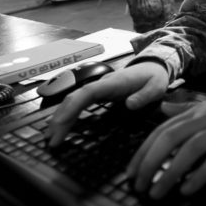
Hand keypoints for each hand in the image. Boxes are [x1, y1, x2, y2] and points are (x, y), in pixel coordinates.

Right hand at [44, 60, 168, 146]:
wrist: (154, 65)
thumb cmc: (154, 77)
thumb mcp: (156, 87)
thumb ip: (144, 96)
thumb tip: (129, 104)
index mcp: (113, 83)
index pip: (87, 92)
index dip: (72, 106)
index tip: (61, 123)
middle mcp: (101, 84)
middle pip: (75, 98)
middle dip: (61, 118)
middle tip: (51, 139)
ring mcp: (98, 88)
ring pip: (74, 100)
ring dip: (61, 117)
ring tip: (50, 137)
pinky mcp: (99, 93)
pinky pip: (79, 103)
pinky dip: (68, 114)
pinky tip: (61, 126)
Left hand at [127, 85, 205, 198]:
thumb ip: (184, 109)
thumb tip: (162, 109)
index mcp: (195, 112)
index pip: (162, 131)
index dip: (143, 151)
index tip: (131, 171)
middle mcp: (204, 119)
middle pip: (170, 139)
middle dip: (150, 163)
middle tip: (139, 186)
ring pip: (189, 150)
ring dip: (170, 172)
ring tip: (158, 192)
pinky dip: (200, 174)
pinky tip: (188, 188)